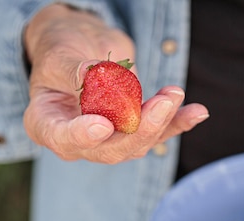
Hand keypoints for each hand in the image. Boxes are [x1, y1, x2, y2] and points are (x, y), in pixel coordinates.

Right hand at [22, 5, 208, 162]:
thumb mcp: (59, 55)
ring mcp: (107, 140)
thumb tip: (95, 77)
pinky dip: (178, 123)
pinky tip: (197, 113)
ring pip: (137, 143)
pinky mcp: (132, 131)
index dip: (83, 136)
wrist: (79, 48)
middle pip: (109, 149)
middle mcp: (77, 141)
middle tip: (161, 103)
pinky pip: (157, 132)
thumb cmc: (60, 50)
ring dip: (161, 121)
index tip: (103, 125)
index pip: (63, 138)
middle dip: (139, 129)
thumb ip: (74, 70)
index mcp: (47, 125)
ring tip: (174, 93)